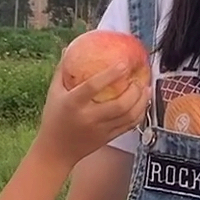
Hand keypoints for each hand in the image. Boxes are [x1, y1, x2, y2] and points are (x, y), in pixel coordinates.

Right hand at [35, 62, 149, 169]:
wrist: (56, 151)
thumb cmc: (53, 118)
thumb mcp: (53, 93)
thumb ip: (62, 71)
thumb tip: (69, 48)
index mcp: (73, 104)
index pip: (93, 87)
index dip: (111, 75)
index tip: (124, 63)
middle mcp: (89, 118)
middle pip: (119, 105)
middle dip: (135, 90)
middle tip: (140, 78)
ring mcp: (100, 130)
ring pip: (129, 116)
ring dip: (142, 101)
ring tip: (147, 88)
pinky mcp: (108, 138)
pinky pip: (129, 126)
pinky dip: (140, 113)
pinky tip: (143, 103)